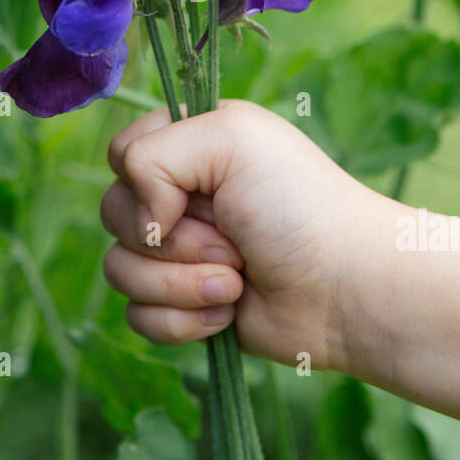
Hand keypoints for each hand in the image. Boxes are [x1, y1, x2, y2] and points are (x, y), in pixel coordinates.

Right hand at [100, 98, 377, 369]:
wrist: (346, 291)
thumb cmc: (298, 206)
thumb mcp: (230, 139)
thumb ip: (153, 155)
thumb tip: (142, 222)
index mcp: (192, 144)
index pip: (122, 154)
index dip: (146, 181)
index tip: (198, 193)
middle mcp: (181, 196)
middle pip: (113, 215)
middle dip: (173, 239)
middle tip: (232, 241)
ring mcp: (180, 254)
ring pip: (119, 270)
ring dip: (180, 283)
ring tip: (236, 282)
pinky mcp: (184, 306)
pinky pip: (138, 317)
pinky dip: (184, 320)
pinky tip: (228, 313)